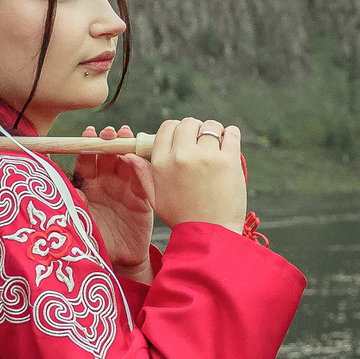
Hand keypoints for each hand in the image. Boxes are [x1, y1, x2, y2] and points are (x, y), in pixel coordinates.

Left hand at [73, 125, 154, 274]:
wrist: (121, 262)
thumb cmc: (96, 242)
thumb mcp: (82, 225)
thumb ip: (77, 207)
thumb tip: (72, 190)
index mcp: (88, 187)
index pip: (86, 161)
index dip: (86, 147)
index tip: (87, 135)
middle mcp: (106, 183)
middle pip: (106, 156)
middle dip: (106, 141)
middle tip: (107, 131)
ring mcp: (125, 188)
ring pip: (125, 162)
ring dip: (124, 146)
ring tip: (123, 134)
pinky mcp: (142, 198)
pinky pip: (142, 179)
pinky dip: (140, 167)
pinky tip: (136, 157)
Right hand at [149, 118, 247, 232]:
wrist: (211, 235)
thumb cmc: (182, 217)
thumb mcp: (155, 198)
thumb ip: (143, 174)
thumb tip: (128, 155)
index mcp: (162, 163)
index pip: (167, 127)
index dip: (176, 131)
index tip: (183, 141)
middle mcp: (182, 156)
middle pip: (188, 123)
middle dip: (194, 130)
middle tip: (200, 145)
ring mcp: (206, 157)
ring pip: (210, 125)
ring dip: (213, 132)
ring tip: (215, 148)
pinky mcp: (228, 160)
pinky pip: (230, 132)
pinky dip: (230, 135)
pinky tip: (228, 145)